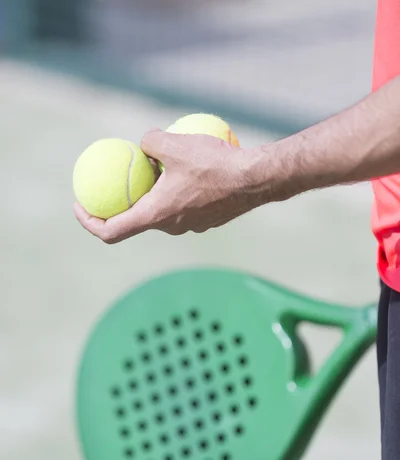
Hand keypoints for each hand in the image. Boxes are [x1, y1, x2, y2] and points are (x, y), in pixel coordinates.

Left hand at [73, 130, 262, 243]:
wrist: (257, 179)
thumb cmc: (215, 163)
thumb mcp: (174, 143)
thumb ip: (150, 141)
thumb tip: (143, 142)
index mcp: (155, 215)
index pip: (111, 231)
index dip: (89, 222)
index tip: (80, 206)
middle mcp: (171, 226)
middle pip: (137, 220)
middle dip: (125, 201)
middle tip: (119, 179)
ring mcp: (190, 226)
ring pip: (162, 211)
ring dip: (153, 194)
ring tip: (156, 167)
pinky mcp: (207, 220)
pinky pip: (183, 206)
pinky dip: (176, 192)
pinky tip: (186, 169)